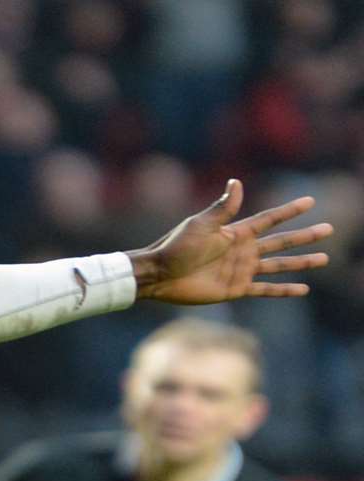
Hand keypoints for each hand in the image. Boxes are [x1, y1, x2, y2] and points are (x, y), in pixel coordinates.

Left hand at [129, 179, 330, 303]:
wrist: (160, 275)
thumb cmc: (176, 247)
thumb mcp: (201, 224)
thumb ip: (223, 208)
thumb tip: (237, 182)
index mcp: (236, 232)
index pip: (270, 219)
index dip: (290, 210)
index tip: (310, 201)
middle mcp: (243, 250)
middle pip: (281, 241)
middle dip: (305, 236)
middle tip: (329, 229)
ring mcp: (241, 270)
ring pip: (279, 265)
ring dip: (301, 262)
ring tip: (323, 259)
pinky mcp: (235, 288)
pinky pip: (265, 290)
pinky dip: (284, 290)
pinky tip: (303, 288)